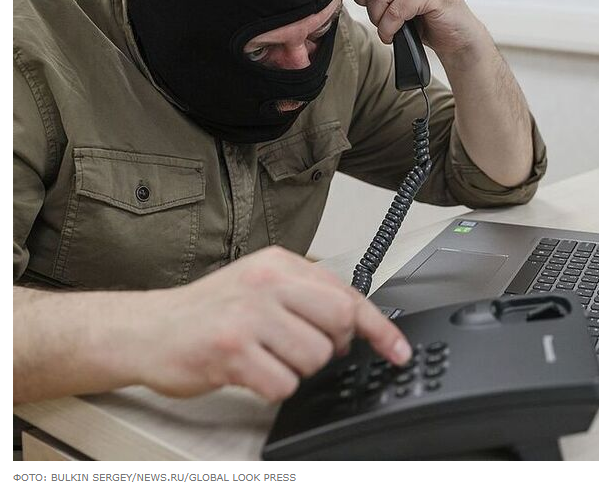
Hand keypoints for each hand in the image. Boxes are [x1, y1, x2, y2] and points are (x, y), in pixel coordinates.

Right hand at [137, 246, 411, 400]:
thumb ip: (306, 295)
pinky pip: (283, 382)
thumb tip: (356, 323)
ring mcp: (249, 315)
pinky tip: (251, 371)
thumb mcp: (261, 284)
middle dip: (333, 347)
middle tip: (307, 349)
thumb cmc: (208, 311)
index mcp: (280, 263)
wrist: (149, 328)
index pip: (347, 293)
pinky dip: (274, 386)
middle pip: (340, 321)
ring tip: (267, 356)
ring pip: (314, 357)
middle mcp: (266, 282)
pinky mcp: (231, 349)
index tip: (398, 350)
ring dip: (298, 368)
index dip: (380, 327)